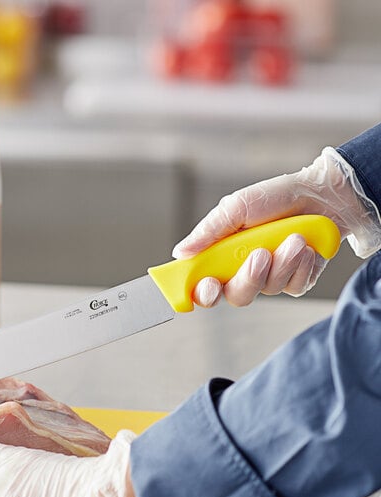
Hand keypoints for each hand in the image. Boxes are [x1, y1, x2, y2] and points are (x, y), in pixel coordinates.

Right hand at [173, 148, 380, 306]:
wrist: (322, 195)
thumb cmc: (275, 197)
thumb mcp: (236, 207)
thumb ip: (208, 232)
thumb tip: (179, 253)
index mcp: (222, 256)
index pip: (204, 286)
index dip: (202, 292)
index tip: (209, 284)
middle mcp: (243, 271)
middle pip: (236, 296)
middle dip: (248, 278)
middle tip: (260, 255)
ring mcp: (271, 278)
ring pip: (268, 290)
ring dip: (283, 263)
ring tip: (295, 238)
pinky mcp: (297, 280)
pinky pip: (294, 287)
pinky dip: (302, 266)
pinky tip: (306, 247)